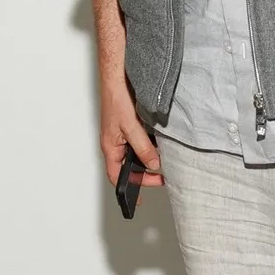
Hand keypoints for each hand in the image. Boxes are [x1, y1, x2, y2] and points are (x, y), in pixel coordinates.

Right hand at [99, 71, 163, 188]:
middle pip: (128, 167)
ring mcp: (122, 134)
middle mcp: (115, 143)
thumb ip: (142, 147)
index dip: (128, 188)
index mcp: (110, 147)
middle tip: (162, 176)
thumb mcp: (132, 127)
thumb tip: (153, 164)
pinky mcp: (129, 125)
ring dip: (148, 158)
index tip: (140, 197)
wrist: (117, 76)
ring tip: (163, 160)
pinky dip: (149, 145)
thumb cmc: (116, 98)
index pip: (117, 176)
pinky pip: (139, 141)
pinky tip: (160, 142)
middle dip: (144, 174)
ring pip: (135, 154)